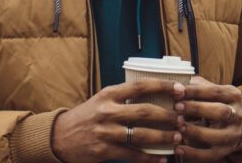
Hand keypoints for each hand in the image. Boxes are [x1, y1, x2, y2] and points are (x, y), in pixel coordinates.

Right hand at [51, 78, 185, 162]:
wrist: (58, 137)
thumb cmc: (87, 116)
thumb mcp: (103, 100)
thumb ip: (125, 97)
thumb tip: (158, 94)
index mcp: (108, 94)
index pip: (140, 86)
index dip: (162, 86)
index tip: (180, 89)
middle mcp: (106, 111)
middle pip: (144, 112)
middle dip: (167, 116)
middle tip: (183, 118)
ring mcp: (104, 132)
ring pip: (140, 135)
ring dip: (162, 137)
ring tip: (177, 137)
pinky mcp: (102, 151)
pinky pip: (131, 155)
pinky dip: (149, 158)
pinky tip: (162, 158)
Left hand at [174, 76, 241, 161]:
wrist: (231, 123)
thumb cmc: (212, 102)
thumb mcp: (209, 91)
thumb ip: (197, 86)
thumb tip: (177, 82)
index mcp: (233, 96)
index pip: (215, 91)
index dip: (196, 91)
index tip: (178, 91)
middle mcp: (237, 115)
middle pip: (221, 112)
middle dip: (198, 109)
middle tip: (177, 107)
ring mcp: (233, 134)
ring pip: (218, 135)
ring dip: (196, 131)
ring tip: (178, 127)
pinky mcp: (226, 150)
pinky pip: (211, 154)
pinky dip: (194, 153)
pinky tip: (179, 149)